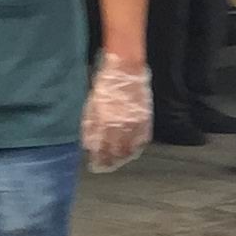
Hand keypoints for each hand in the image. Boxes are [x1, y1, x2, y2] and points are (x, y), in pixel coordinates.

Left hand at [83, 52, 152, 173]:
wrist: (126, 69)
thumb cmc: (106, 84)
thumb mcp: (92, 105)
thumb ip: (91, 126)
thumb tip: (90, 144)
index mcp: (104, 122)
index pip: (101, 150)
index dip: (98, 160)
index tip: (96, 165)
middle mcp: (120, 126)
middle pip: (116, 154)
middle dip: (110, 162)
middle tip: (107, 166)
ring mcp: (134, 124)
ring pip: (130, 150)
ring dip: (123, 158)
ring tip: (119, 160)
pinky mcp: (145, 120)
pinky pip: (142, 141)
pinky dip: (136, 148)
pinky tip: (132, 150)